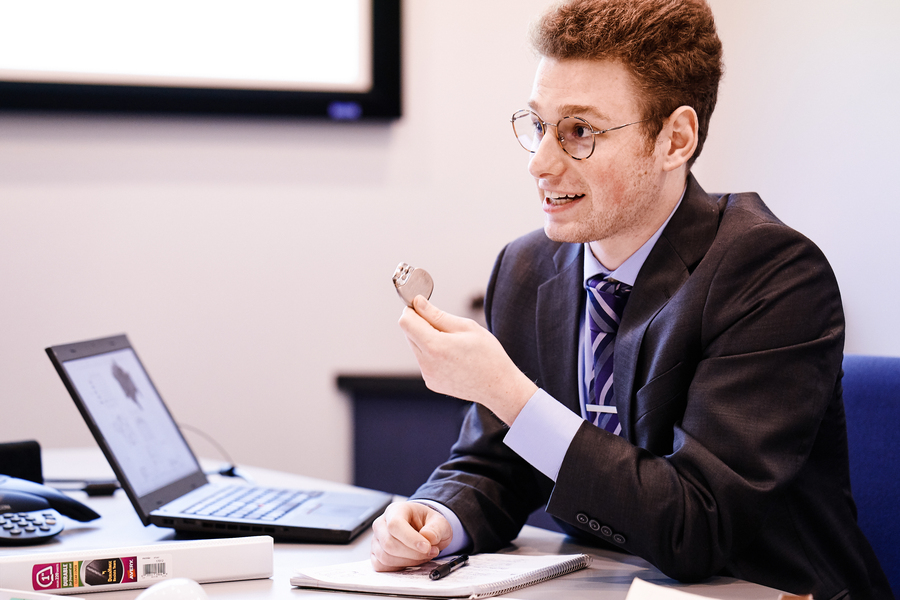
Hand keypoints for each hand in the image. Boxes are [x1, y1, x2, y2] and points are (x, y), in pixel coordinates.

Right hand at [370, 501, 452, 570]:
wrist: (423, 529)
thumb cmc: (428, 524)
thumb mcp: (439, 522)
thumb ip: (436, 529)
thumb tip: (428, 538)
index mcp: (396, 510)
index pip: (395, 525)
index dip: (410, 539)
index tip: (426, 547)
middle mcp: (381, 524)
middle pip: (389, 544)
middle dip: (413, 553)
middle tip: (430, 552)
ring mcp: (376, 540)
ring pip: (385, 557)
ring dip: (408, 561)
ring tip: (423, 555)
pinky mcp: (375, 554)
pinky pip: (381, 566)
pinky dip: (398, 568)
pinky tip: (411, 561)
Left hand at [399, 296, 537, 424]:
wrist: (499, 387)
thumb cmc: (488, 355)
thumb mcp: (466, 327)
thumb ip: (437, 315)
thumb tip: (417, 302)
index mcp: (435, 346)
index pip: (406, 322)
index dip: (413, 311)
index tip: (424, 308)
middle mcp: (427, 363)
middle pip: (408, 334)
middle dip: (421, 325)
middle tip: (446, 326)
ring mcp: (428, 375)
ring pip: (416, 347)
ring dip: (427, 340)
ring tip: (453, 344)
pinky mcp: (431, 383)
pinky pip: (424, 361)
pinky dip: (432, 355)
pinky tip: (453, 358)